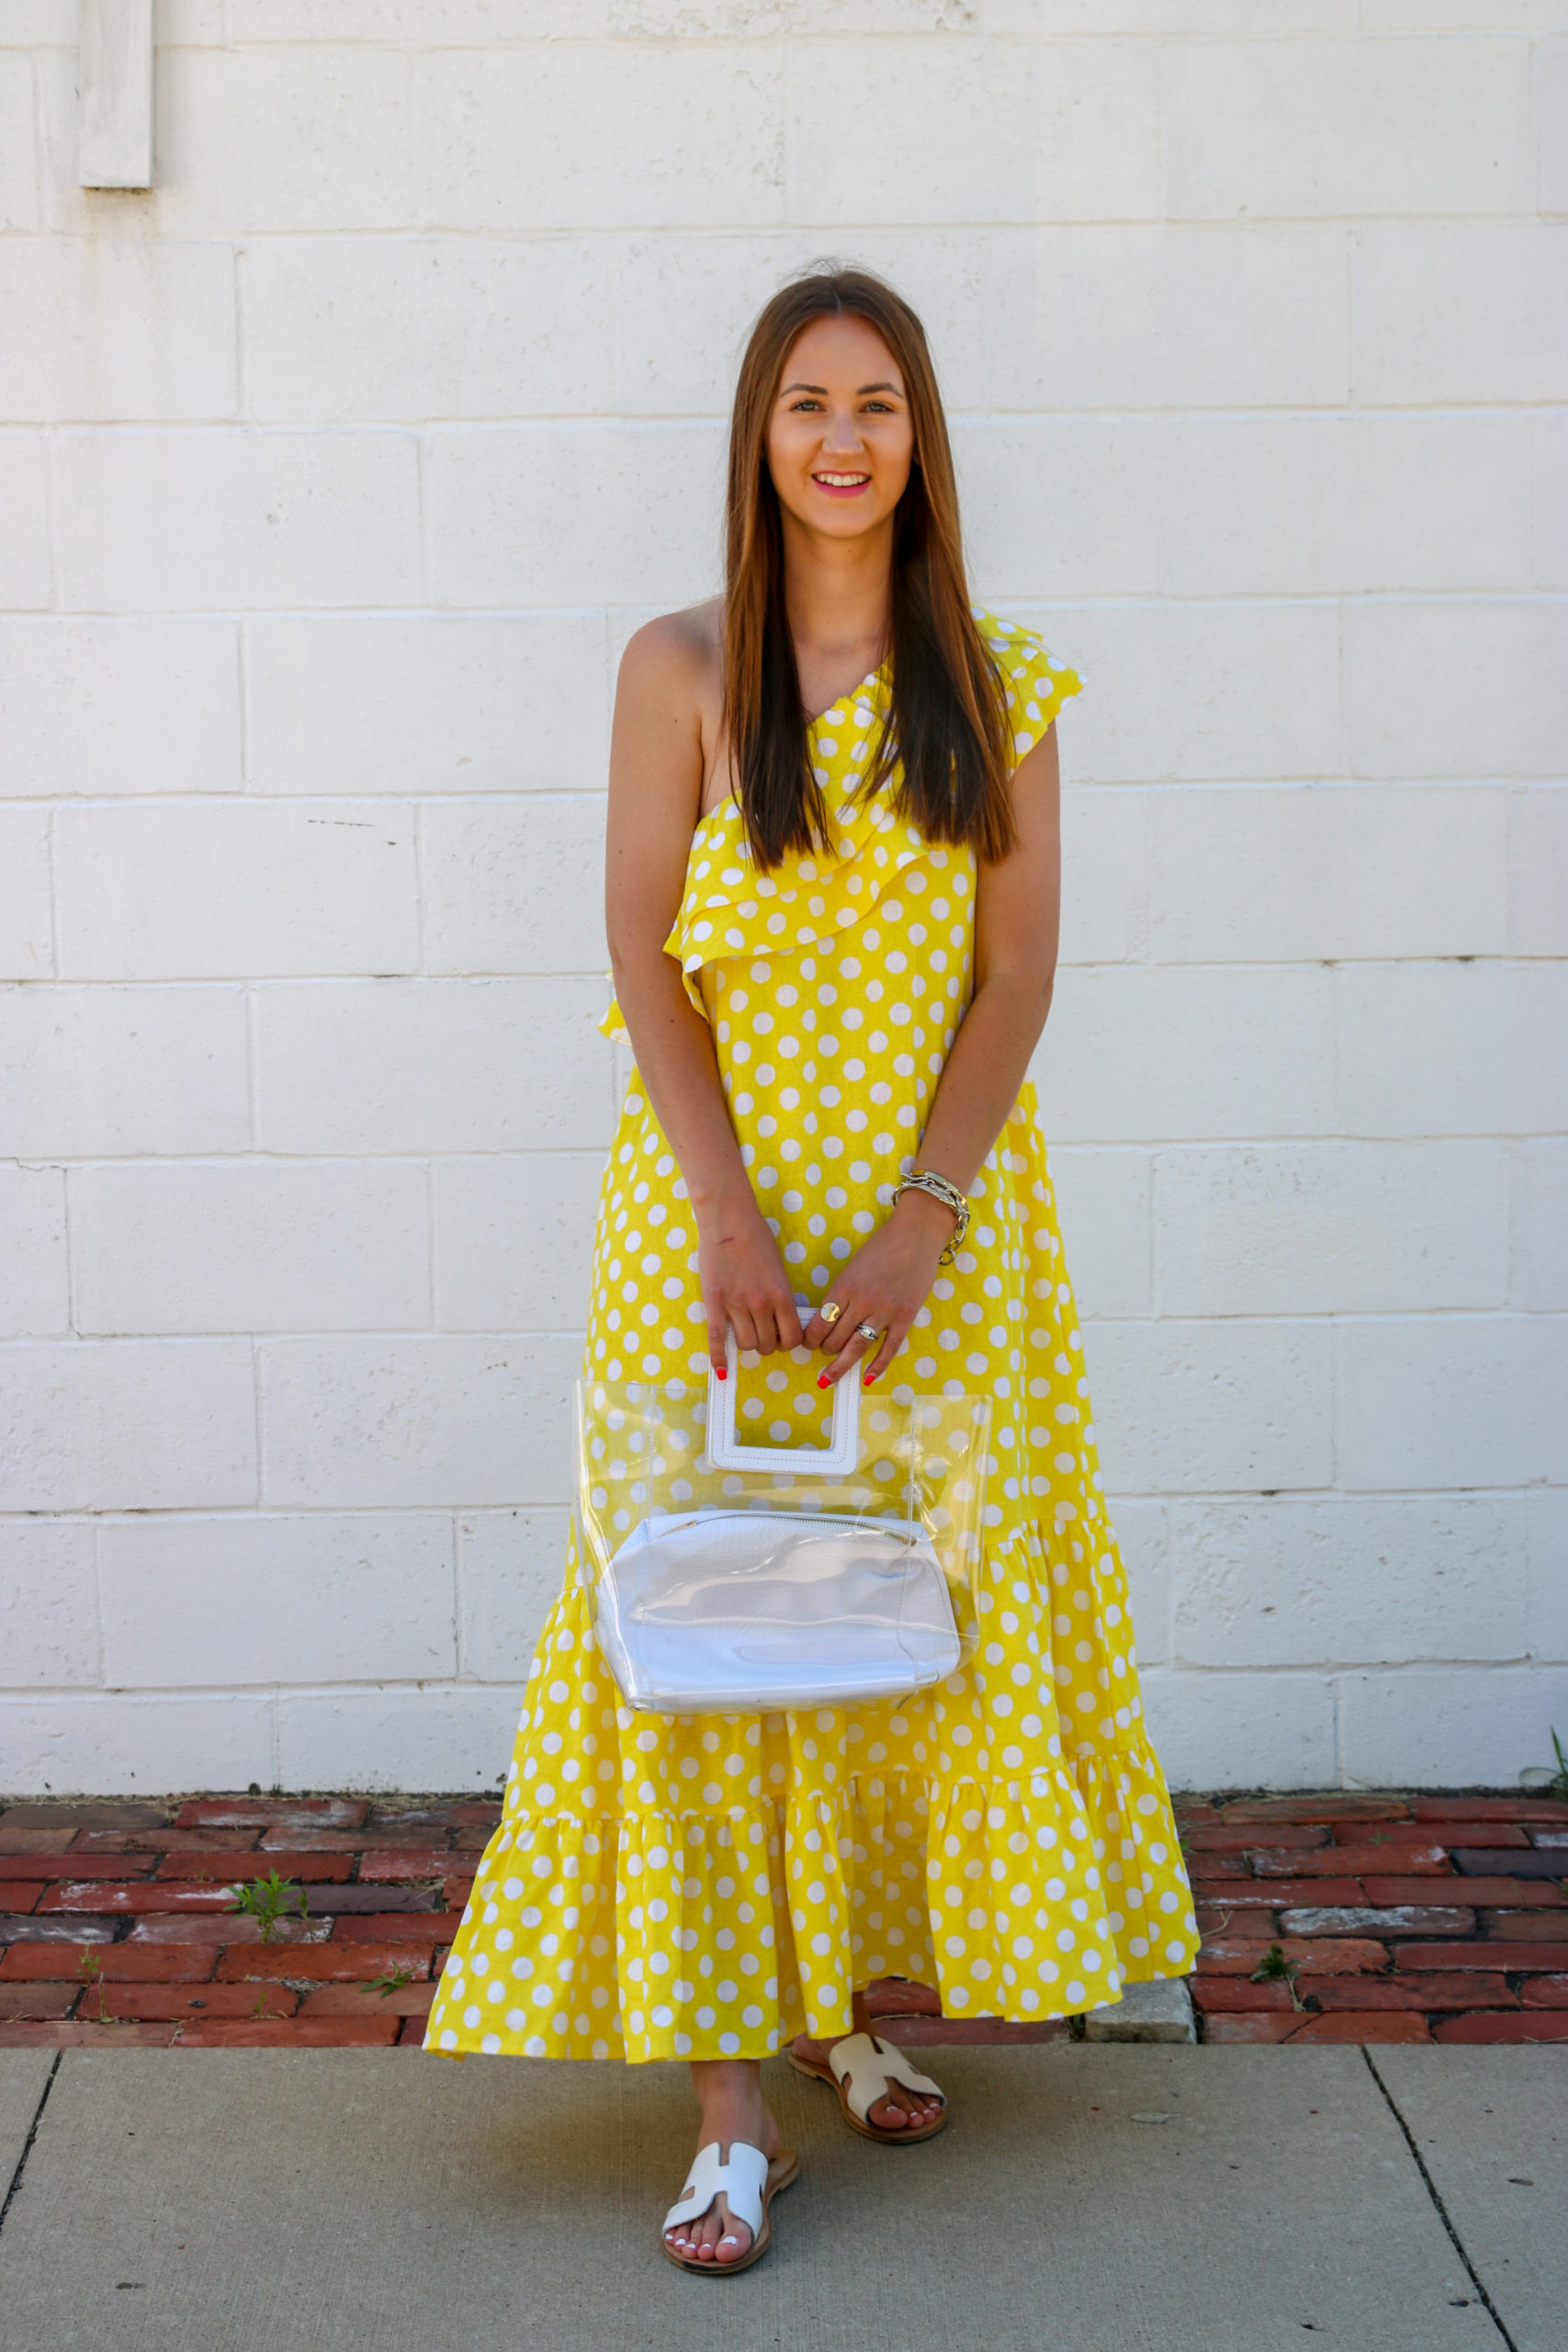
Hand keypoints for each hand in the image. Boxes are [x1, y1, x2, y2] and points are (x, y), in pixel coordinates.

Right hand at [696, 1188, 804, 1374]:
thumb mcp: (778, 1268)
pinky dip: (719, 1357)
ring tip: (745, 1333)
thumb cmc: (756, 1238)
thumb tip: (779, 1321)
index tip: (782, 1337)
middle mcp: (761, 1303)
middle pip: (767, 1344)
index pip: (791, 1338)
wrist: (728, 1220)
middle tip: (763, 1333)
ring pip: (745, 1344)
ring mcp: (736, 1304)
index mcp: (781, 1294)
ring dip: (747, 1344)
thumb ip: (779, 1296)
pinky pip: (717, 1338)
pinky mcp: (714, 1302)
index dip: (787, 1343)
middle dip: (767, 1343)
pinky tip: (720, 1371)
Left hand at [802, 1189, 957, 1387]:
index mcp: (844, 1287)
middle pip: (835, 1338)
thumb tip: (828, 1320)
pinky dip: (877, 1366)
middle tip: (823, 1353)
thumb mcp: (852, 1267)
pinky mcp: (905, 1317)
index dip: (809, 1338)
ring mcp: (885, 1311)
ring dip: (840, 1365)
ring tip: (828, 1378)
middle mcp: (862, 1302)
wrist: (916, 1235)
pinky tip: (866, 1379)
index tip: (807, 1343)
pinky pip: (889, 1348)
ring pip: (857, 1347)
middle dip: (824, 1350)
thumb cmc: (882, 1247)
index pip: (819, 1322)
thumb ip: (841, 1293)